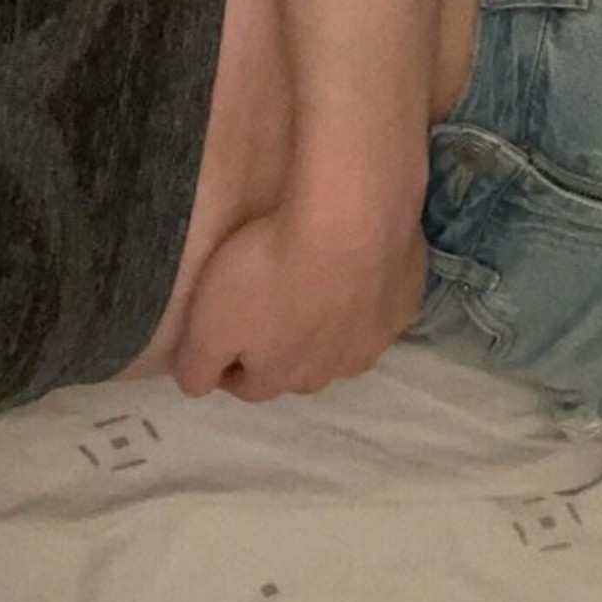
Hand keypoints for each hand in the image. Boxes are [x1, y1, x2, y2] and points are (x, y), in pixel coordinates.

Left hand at [170, 191, 428, 403]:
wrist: (349, 215)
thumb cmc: (271, 267)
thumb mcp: (208, 323)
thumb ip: (196, 365)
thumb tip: (197, 387)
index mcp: (284, 376)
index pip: (249, 387)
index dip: (229, 364)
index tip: (220, 334)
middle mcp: (335, 370)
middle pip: (301, 370)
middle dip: (282, 349)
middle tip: (268, 305)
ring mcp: (377, 337)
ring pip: (345, 344)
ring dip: (329, 326)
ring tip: (314, 285)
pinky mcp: (405, 301)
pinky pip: (379, 308)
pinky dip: (365, 296)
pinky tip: (355, 265)